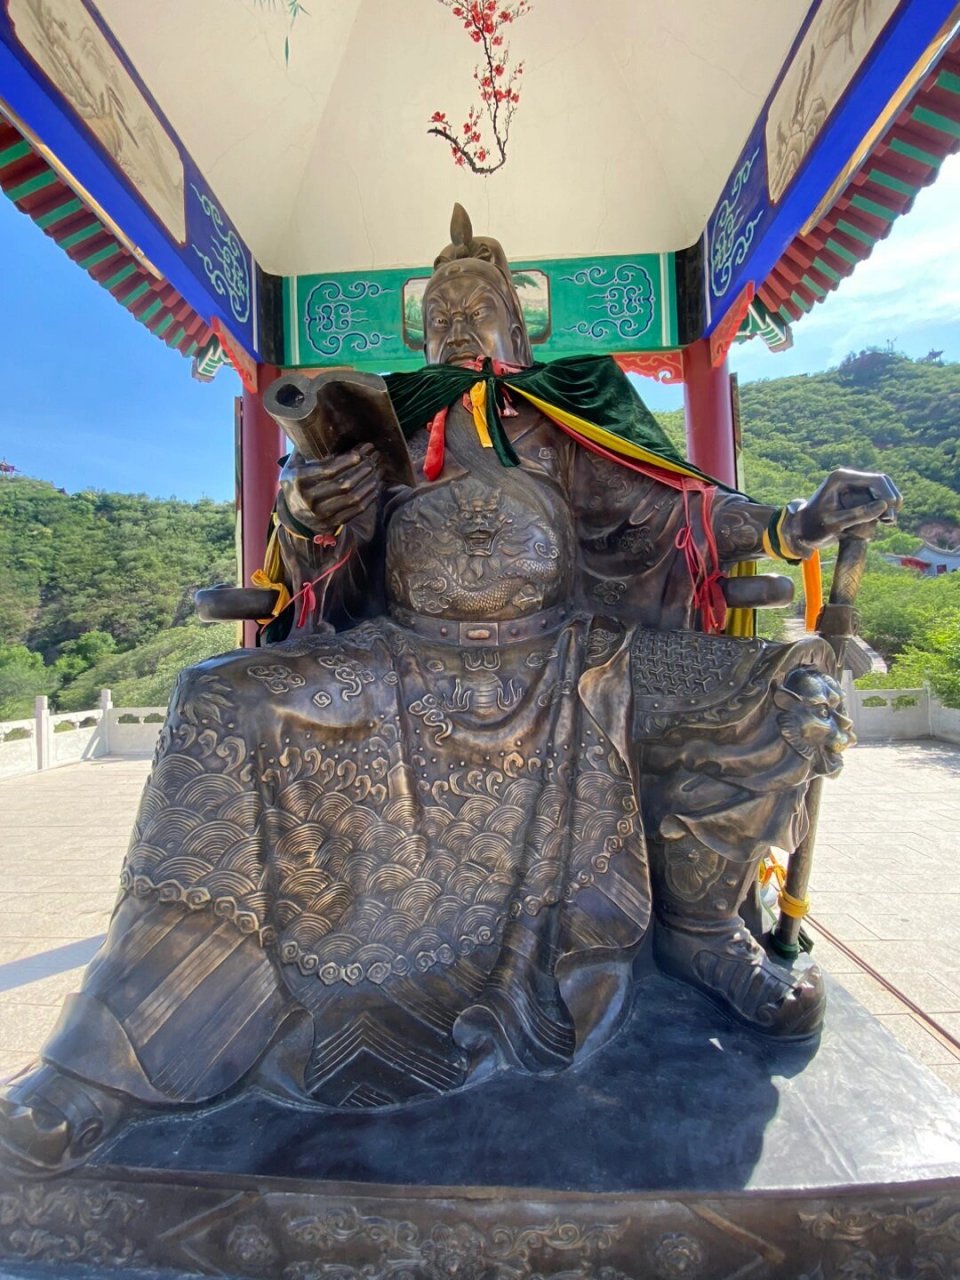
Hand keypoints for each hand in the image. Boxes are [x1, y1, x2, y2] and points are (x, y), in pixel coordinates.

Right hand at [279, 443, 381, 537]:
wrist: (293, 515)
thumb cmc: (296, 483)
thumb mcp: (293, 465)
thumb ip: (305, 450)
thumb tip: (320, 425)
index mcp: (298, 480)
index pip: (327, 471)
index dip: (346, 462)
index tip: (360, 453)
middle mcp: (308, 499)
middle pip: (342, 484)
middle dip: (362, 470)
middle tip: (373, 459)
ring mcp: (321, 514)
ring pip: (352, 498)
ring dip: (368, 483)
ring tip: (377, 470)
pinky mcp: (332, 523)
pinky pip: (355, 510)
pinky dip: (368, 497)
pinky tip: (375, 486)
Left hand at [782, 468, 901, 556]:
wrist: (802, 531)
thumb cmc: (814, 527)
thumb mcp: (835, 523)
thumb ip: (858, 514)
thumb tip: (883, 506)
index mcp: (841, 478)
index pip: (876, 480)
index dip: (888, 495)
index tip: (890, 516)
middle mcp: (849, 478)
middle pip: (882, 482)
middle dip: (890, 500)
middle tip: (890, 522)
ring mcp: (853, 486)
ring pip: (881, 491)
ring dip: (887, 506)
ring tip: (886, 523)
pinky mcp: (856, 495)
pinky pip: (876, 499)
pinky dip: (881, 509)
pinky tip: (881, 522)